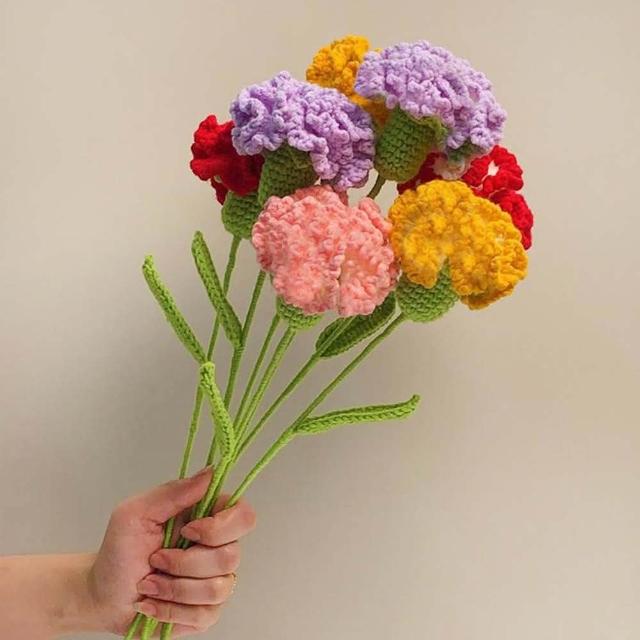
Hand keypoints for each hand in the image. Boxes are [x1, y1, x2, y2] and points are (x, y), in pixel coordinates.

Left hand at [88, 468, 256, 636]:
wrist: (103, 595)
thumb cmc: (119, 550)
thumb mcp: (136, 513)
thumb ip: (173, 492)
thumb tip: (210, 473)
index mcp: (207, 518)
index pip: (243, 516)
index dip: (221, 527)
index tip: (188, 531)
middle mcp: (218, 548)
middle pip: (231, 555)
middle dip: (185, 562)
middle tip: (156, 559)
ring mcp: (215, 582)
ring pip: (217, 588)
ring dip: (174, 588)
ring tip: (149, 583)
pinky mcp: (206, 612)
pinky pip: (204, 614)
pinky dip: (170, 609)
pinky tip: (152, 602)